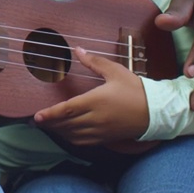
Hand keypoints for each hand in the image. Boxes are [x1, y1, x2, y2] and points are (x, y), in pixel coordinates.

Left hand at [31, 47, 148, 145]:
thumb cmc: (136, 89)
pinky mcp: (106, 138)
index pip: (67, 110)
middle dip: (50, 123)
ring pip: (73, 135)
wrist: (156, 111)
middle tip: (37, 121)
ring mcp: (101, 131)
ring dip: (59, 131)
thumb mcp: (115, 71)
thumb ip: (94, 62)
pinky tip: (67, 133)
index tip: (37, 116)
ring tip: (49, 125)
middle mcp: (96, 118)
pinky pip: (83, 141)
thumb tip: (78, 50)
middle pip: (66, 124)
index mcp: (96, 101)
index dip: (50, 114)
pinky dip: (71, 138)